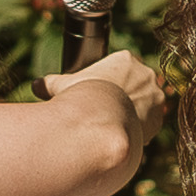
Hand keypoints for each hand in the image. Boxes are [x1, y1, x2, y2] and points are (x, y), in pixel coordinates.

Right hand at [42, 48, 162, 175]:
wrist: (102, 126)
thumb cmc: (82, 100)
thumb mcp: (63, 87)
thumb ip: (50, 83)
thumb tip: (36, 85)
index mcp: (126, 59)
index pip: (122, 67)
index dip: (111, 82)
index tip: (102, 94)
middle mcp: (146, 74)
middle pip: (137, 85)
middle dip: (126, 97)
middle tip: (108, 111)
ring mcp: (156, 96)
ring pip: (147, 104)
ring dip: (136, 112)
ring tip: (117, 126)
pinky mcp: (159, 118)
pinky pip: (152, 123)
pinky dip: (141, 130)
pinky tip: (125, 136)